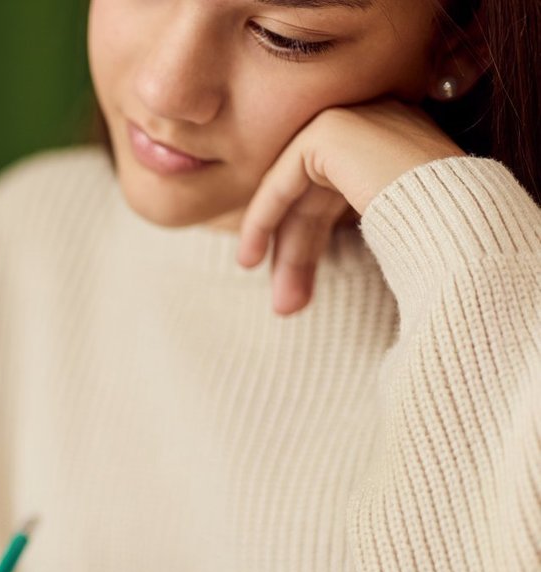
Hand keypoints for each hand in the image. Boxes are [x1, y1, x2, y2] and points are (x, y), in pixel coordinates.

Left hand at [237, 100, 464, 315]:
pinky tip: (252, 256)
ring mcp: (356, 120)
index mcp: (401, 148)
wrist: (463, 217)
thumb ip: (362, 234)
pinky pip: (283, 177)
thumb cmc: (446, 236)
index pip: (341, 198)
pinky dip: (264, 217)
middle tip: (287, 308)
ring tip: (279, 305)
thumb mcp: (397, 233)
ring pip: (299, 192)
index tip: (298, 295)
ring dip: (282, 250)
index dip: (314, 247)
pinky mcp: (330, 129)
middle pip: (318, 199)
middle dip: (300, 257)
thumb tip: (321, 272)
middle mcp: (380, 125)